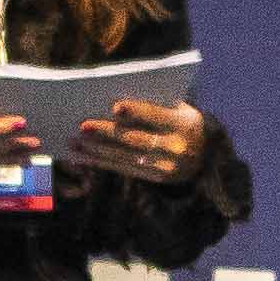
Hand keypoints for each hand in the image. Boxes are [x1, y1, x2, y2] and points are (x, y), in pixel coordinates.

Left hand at [68, 98, 211, 185]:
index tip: (115, 107)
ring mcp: (166, 167)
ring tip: (75, 142)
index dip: (137, 112)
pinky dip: (102, 162)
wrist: (204, 155)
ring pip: (126, 157)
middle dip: (108, 133)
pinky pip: (124, 169)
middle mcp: (176, 148)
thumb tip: (115, 101)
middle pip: (137, 140)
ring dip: (98, 150)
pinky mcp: (155, 179)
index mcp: (184, 124)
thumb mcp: (179, 108)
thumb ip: (155, 103)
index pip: (157, 117)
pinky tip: (84, 156)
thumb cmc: (181, 121)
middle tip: (83, 126)